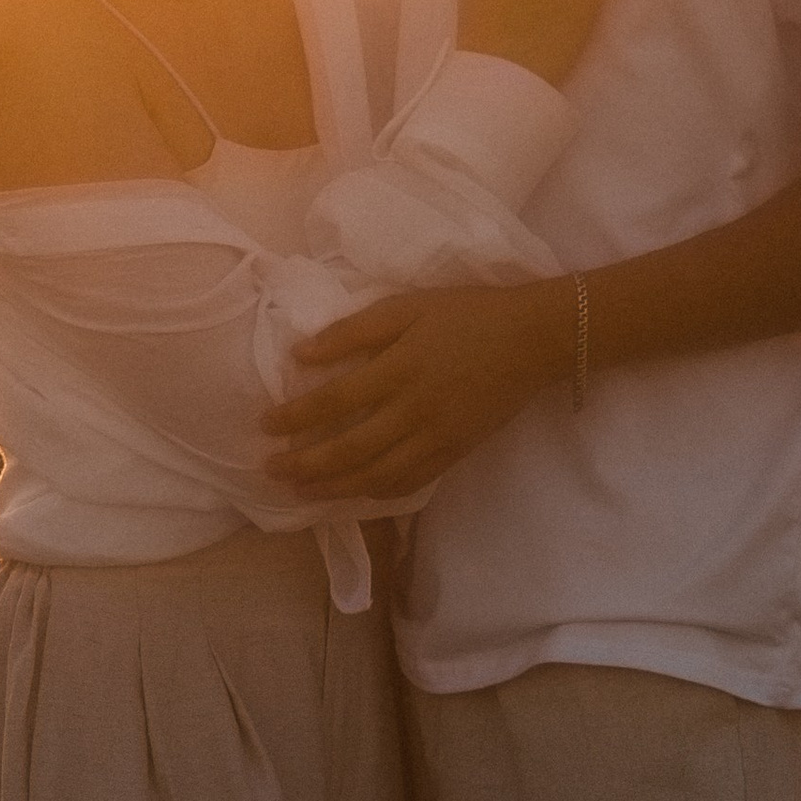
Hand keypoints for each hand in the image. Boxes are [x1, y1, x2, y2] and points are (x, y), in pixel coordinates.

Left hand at [264, 277, 575, 499]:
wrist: (535, 338)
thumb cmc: (467, 314)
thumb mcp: (408, 306)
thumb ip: (354, 331)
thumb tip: (302, 355)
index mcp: (400, 368)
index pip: (335, 401)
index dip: (296, 417)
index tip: (265, 424)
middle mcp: (415, 410)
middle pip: (350, 448)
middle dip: (306, 464)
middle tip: (270, 470)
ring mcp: (437, 437)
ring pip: (377, 475)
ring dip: (335, 488)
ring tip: (302, 492)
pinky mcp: (456, 452)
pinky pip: (411, 482)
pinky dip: (379, 493)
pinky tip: (356, 494)